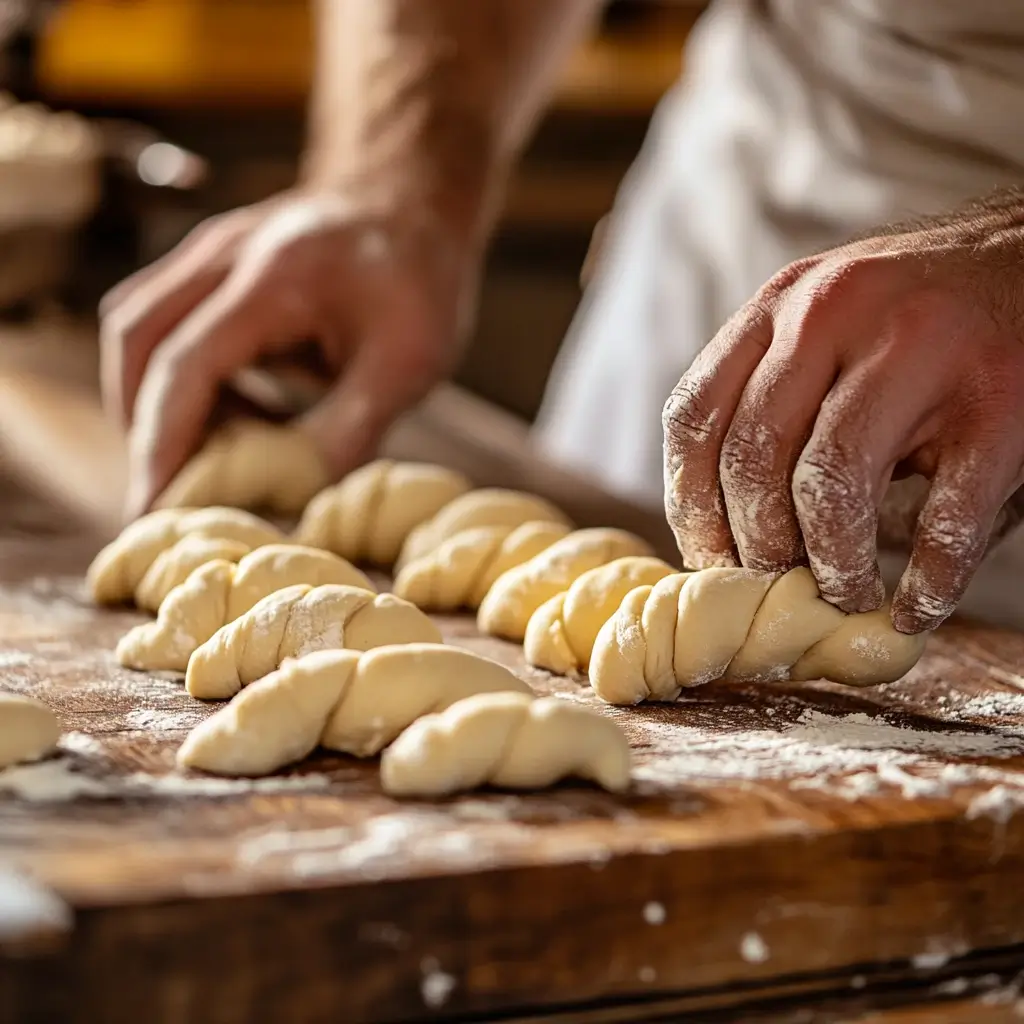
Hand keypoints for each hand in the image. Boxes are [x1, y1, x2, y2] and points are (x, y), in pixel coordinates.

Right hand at [101, 191, 477, 515]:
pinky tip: (240, 419)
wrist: (415, 200)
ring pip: (140, 329)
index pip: (188, 365)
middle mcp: (225, 255)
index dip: (164, 443)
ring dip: (158, 400)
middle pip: (138, 341)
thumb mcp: (409, 362)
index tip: (153, 509)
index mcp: (273, 278)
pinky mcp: (215, 265)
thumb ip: (352, 428)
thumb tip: (297, 498)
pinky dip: (186, 379)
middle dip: (144, 426)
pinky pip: (169, 323)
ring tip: (212, 461)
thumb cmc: (420, 279)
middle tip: (168, 494)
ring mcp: (212, 252)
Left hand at [663, 196, 1023, 632]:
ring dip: (832, 565)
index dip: (690, 507)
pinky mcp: (1003, 401)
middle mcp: (836, 314)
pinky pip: (944, 518)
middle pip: (754, 458)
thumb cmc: (912, 325)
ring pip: (832, 484)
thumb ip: (770, 403)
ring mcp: (923, 351)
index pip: (694, 418)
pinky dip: (927, 581)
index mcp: (780, 306)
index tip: (710, 563)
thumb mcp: (823, 331)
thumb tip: (723, 538)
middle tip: (777, 588)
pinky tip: (913, 608)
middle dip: (758, 546)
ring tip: (841, 596)